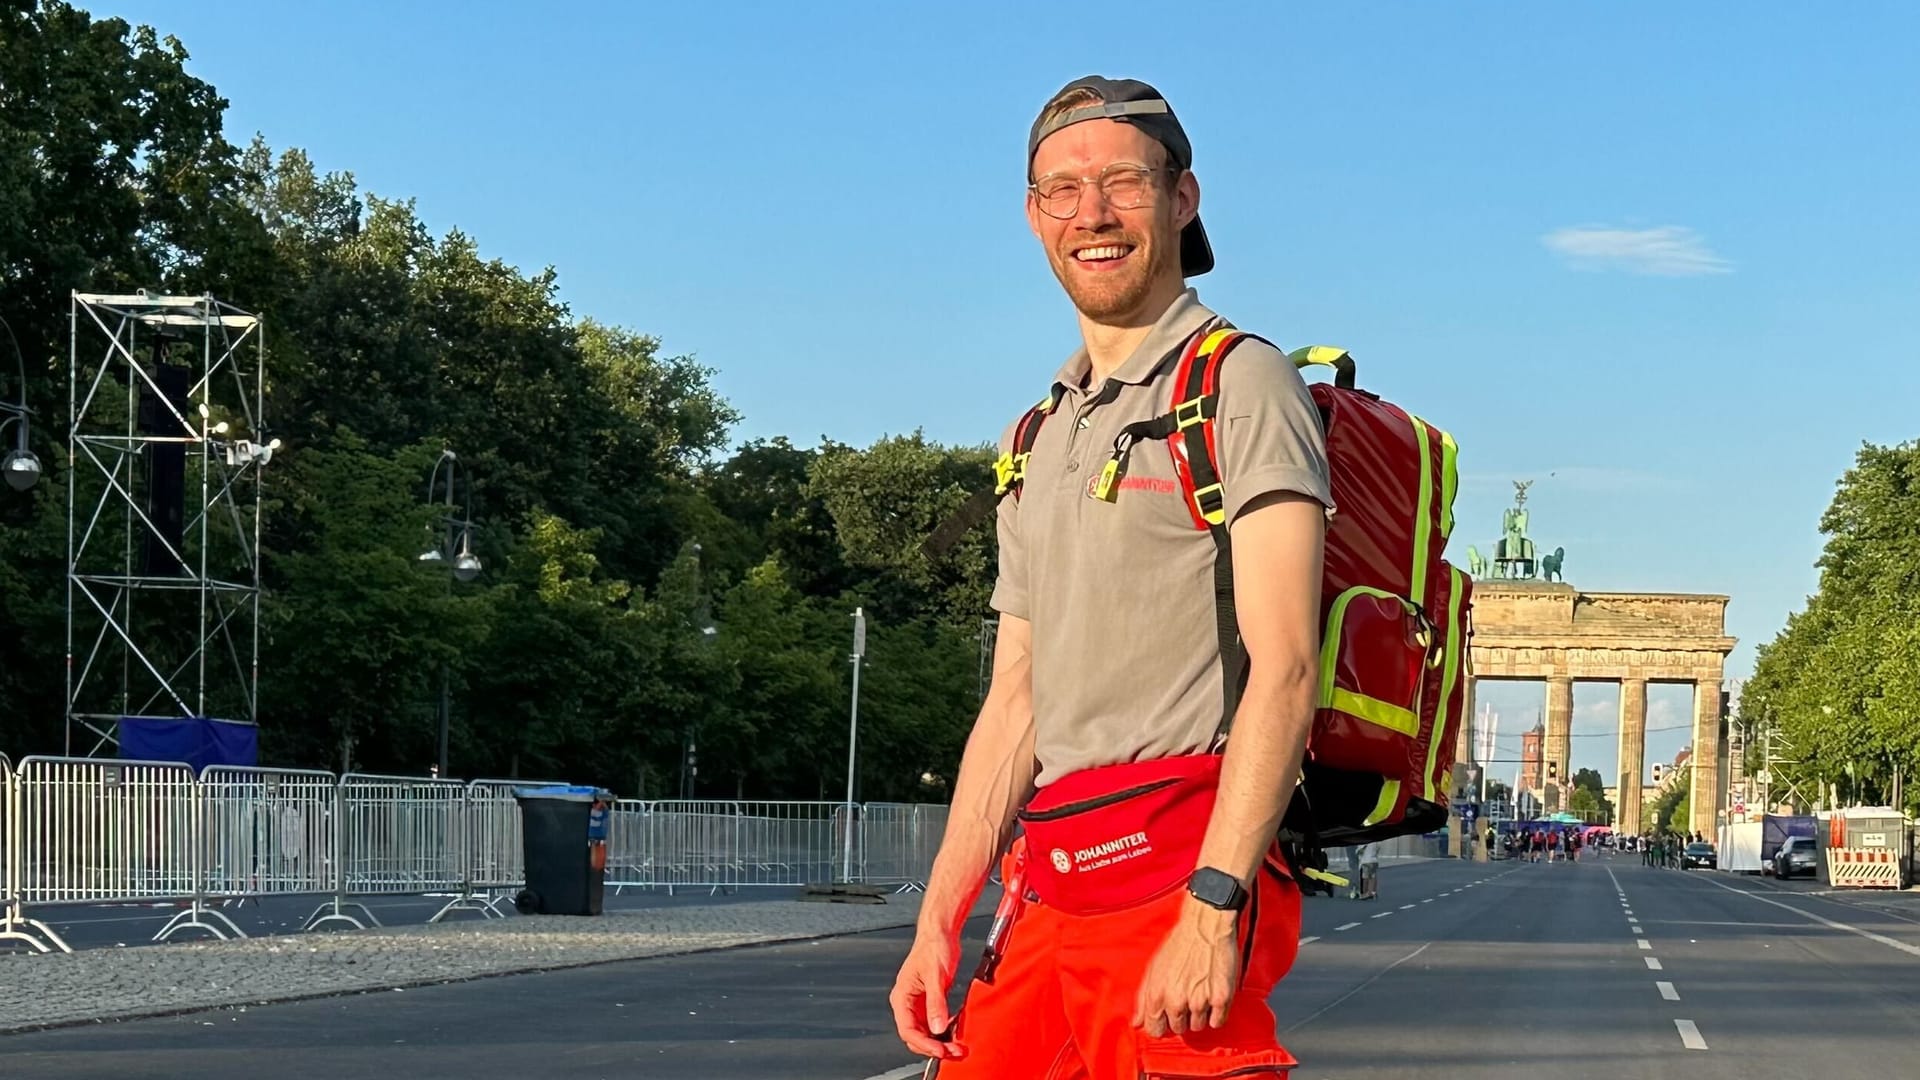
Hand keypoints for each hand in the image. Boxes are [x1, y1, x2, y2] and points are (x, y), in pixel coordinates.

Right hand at [890, 930, 962, 1059]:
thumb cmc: (934, 947)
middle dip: (933, 1047)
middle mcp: (906, 1002)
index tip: (940, 1050)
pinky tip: (956, 1034)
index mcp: (901, 996)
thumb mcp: (936, 975)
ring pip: (925, 1032)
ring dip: (939, 1042)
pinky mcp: (929, 1001)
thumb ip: (936, 1003)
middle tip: (953, 1052)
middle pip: (915, 1035)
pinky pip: (933, 1023)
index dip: (924, 1044)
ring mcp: (917, 1003)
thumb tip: (936, 1028)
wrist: (940, 932)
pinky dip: (944, 1032)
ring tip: (957, 1047)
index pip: (908, 1029)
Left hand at [1132, 898, 1241, 1037]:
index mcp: (1156, 994)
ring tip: (1200, 991)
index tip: (1166, 1017)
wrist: (1205, 926)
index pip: (1154, 1029)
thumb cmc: (1179, 944)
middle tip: (1186, 995)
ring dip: (1199, 1014)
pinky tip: (1212, 996)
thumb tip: (1136, 1023)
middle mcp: (1177, 1001)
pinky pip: (1217, 1022)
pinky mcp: (1221, 999)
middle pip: (1178, 1029)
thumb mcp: (1153, 968)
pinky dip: (1216, 1013)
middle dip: (1181, 1016)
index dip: (1160, 1024)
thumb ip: (1143, 998)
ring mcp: (1199, 1001)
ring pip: (1198, 1026)